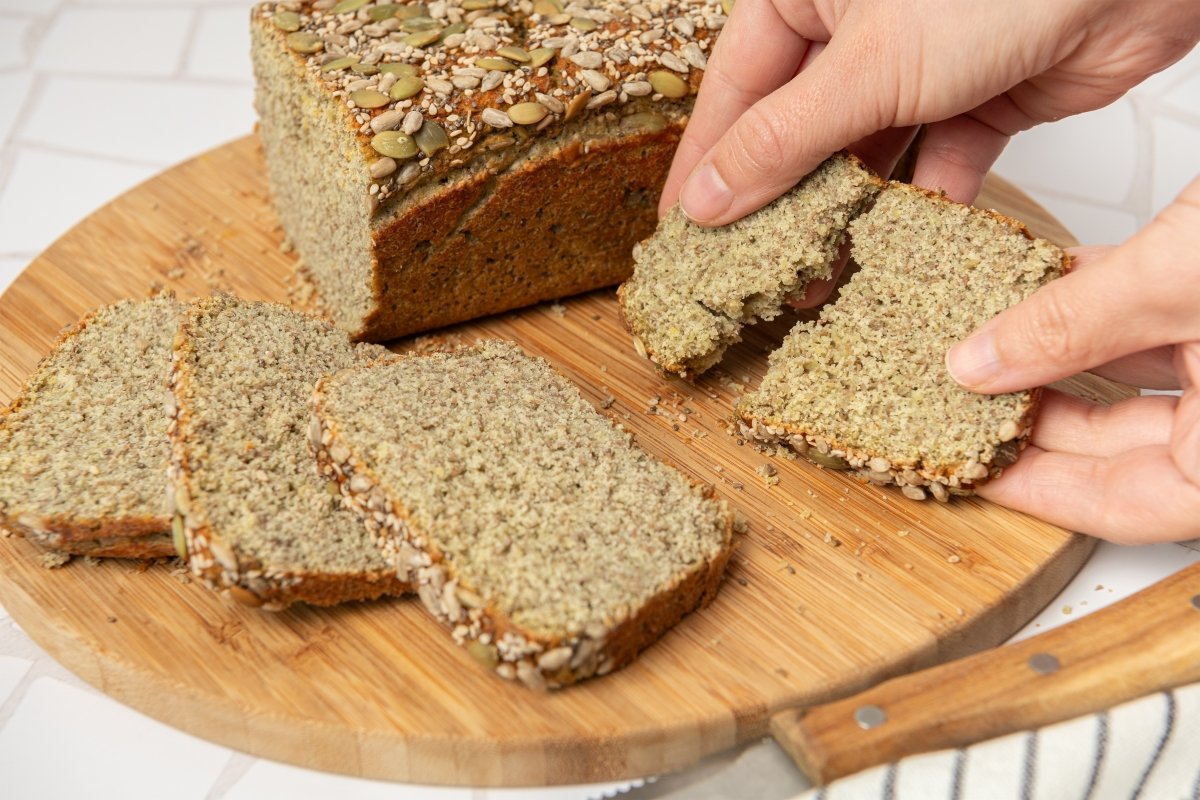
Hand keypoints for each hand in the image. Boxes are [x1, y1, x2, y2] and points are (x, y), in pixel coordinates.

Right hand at [661, 0, 1199, 225]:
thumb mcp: (866, 66)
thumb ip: (782, 140)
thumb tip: (708, 196)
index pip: (736, 89)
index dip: (706, 161)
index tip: (682, 228)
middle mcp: (858, 29)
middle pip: (797, 131)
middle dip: (780, 202)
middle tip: (753, 267)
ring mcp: (918, 65)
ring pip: (862, 157)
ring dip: (847, 217)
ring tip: (817, 279)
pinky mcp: (976, 100)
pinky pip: (932, 165)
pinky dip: (924, 205)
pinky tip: (905, 247)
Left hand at [946, 177, 1199, 543]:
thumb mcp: (1181, 278)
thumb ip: (1073, 326)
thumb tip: (978, 365)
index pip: (1123, 506)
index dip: (1037, 493)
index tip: (970, 470)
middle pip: (1121, 450)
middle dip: (1035, 422)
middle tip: (957, 404)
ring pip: (1134, 386)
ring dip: (1059, 361)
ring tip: (981, 346)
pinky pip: (1156, 332)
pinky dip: (1099, 315)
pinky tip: (1041, 294)